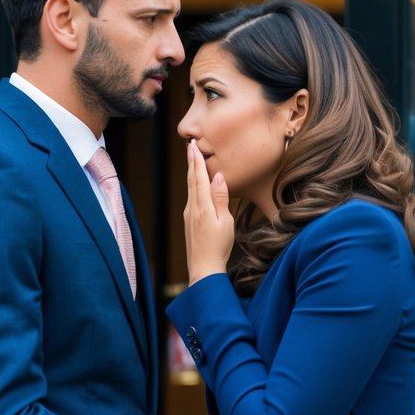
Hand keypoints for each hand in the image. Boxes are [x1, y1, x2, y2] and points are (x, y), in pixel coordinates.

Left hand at [184, 139, 233, 283]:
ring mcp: (189, 215)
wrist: (204, 268)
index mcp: (202, 206)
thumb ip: (221, 198)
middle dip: (191, 162)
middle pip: (191, 180)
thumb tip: (218, 177)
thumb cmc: (218, 247)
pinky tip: (196, 184)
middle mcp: (192, 208)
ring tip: (193, 160)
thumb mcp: (225, 221)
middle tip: (190, 146)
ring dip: (192, 172)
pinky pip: (191, 197)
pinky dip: (193, 185)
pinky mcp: (189, 221)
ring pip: (190, 188)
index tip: (193, 146)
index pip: (198, 178)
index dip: (196, 161)